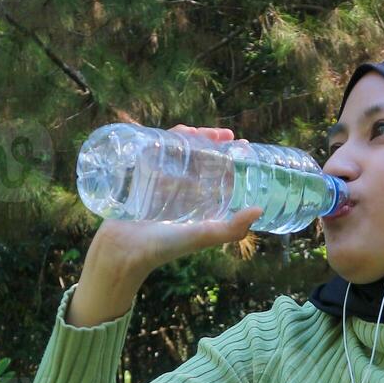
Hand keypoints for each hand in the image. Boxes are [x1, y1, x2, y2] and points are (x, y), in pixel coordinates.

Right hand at [88, 124, 264, 277]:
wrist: (124, 250)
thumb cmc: (164, 246)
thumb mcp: (203, 236)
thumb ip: (231, 229)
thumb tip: (259, 210)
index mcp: (197, 202)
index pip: (217, 171)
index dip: (231, 157)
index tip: (243, 144)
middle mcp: (181, 189)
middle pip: (199, 156)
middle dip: (212, 141)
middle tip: (226, 135)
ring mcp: (160, 180)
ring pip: (179, 149)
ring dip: (191, 136)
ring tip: (201, 132)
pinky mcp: (142, 173)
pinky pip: (156, 148)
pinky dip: (166, 137)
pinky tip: (177, 133)